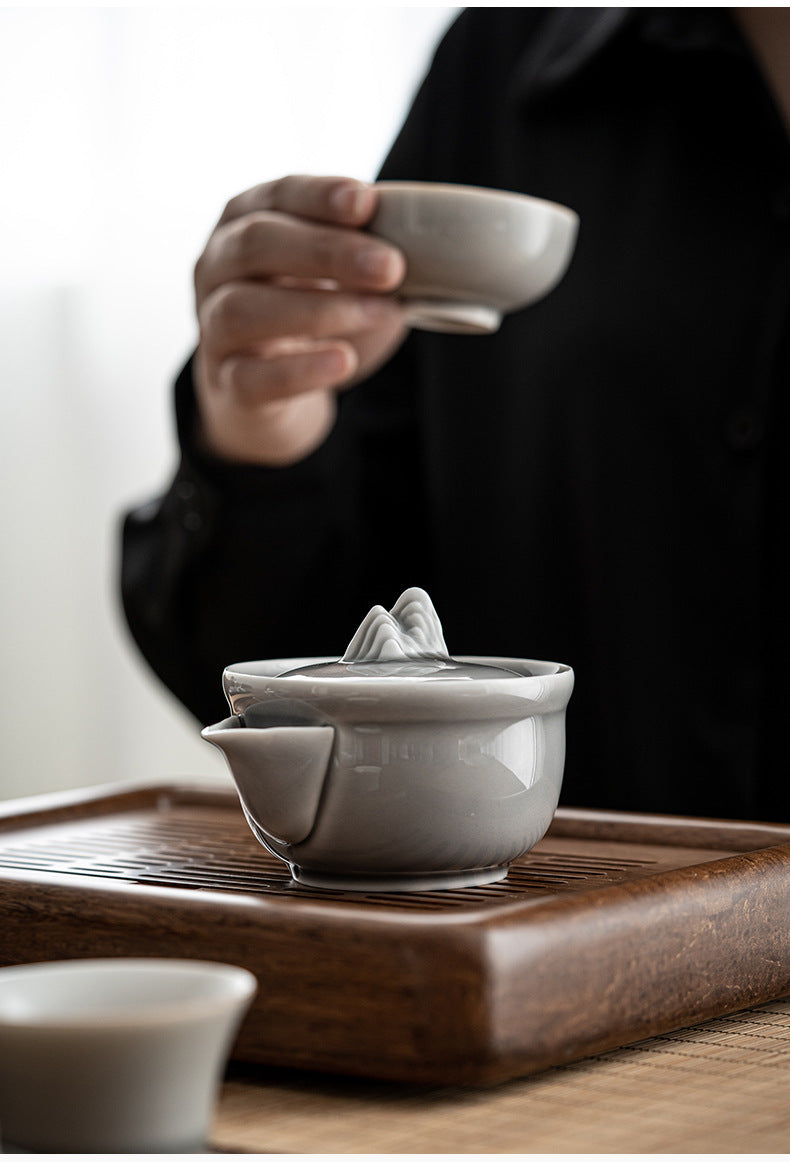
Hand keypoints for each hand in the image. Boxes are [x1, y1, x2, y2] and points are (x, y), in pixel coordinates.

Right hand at [193, 175, 407, 465]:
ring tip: (378, 313)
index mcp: (246, 223)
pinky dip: (299, 370)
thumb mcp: (340, 275)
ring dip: (318, 309)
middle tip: (390, 267)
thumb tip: (435, 247)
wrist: (268, 394)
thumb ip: (373, 253)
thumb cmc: (311, 315)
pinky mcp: (228, 384)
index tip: (367, 203)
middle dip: (328, 251)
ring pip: (243, 309)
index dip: (319, 197)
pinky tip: (340, 362)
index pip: (276, 196)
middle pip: (256, 244)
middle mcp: (217, 268)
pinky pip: (252, 376)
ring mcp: (214, 327)